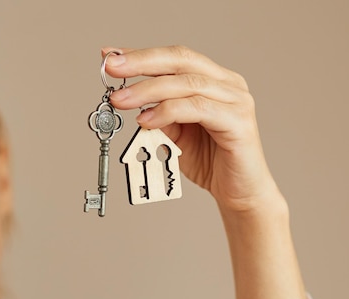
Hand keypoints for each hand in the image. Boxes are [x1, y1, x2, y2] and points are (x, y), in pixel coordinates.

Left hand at [104, 46, 281, 211]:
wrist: (238, 192)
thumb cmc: (210, 161)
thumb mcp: (174, 134)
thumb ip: (157, 114)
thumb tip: (128, 98)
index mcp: (213, 80)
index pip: (174, 58)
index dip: (141, 55)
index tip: (110, 56)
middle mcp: (228, 84)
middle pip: (180, 60)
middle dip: (141, 62)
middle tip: (112, 68)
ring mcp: (236, 100)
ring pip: (186, 84)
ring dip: (148, 90)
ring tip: (121, 100)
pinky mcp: (238, 121)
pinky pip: (197, 108)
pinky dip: (167, 111)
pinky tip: (146, 119)